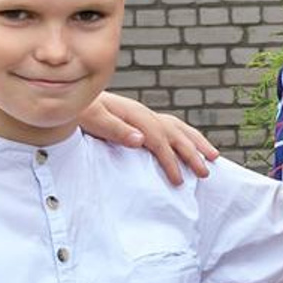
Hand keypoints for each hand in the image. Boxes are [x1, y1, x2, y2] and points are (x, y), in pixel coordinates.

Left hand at [79, 92, 216, 184]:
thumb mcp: (91, 119)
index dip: (170, 160)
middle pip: (174, 134)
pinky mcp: (142, 120)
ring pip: (178, 129)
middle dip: (192, 154)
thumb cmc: (78, 111)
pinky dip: (186, 137)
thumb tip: (140, 140)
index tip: (179, 181)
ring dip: (196, 144)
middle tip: (204, 174)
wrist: (69, 100)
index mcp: (133, 114)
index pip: (158, 140)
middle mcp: (143, 113)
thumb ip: (115, 130)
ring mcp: (144, 116)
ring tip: (214, 158)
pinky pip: (171, 128)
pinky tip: (194, 146)